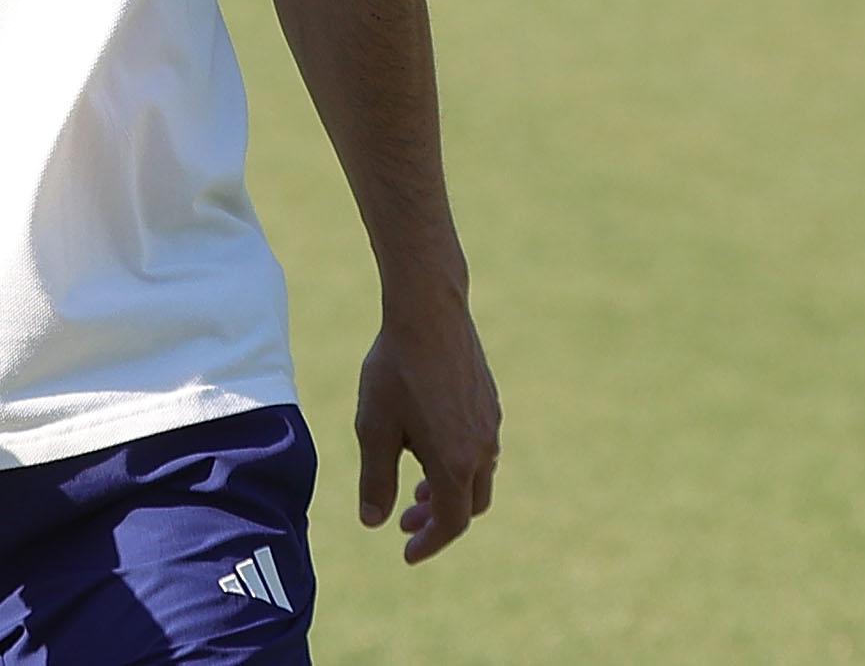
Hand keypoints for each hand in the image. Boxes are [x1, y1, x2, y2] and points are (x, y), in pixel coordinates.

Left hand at [354, 296, 500, 563]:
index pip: (451, 522)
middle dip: (438, 519)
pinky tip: (428, 444)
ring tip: (415, 484)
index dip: (429, 542)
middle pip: (470, 505)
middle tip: (405, 520)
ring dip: (448, 489)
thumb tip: (373, 522)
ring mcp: (491, 423)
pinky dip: (458, 463)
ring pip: (478, 475)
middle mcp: (482, 448)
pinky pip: (481, 448)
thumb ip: (375, 480)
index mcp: (455, 462)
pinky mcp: (490, 401)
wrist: (428, 312)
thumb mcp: (374, 428)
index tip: (406, 552)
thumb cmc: (396, 370)